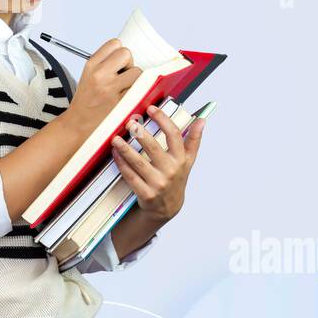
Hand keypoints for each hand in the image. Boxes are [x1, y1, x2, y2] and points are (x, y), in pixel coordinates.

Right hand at [64, 38, 141, 133]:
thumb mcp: (88, 75)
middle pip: (126, 53)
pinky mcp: (120, 102)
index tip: (118, 63)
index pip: (114, 44)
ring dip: (135, 79)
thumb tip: (127, 56)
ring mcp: (110, 89)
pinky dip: (137, 92)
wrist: (78, 123)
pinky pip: (139, 89)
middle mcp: (99, 75)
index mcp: (91, 65)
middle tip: (123, 76)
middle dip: (129, 63)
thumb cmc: (86, 100)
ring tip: (125, 88)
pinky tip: (127, 97)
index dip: (119, 53)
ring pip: (137, 71)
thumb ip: (104, 63)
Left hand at [110, 104, 205, 222]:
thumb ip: (194, 140)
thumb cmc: (176, 178)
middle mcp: (171, 171)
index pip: (174, 135)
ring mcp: (158, 183)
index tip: (151, 108)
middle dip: (140, 134)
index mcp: (181, 159)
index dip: (163, 120)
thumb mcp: (188, 161)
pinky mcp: (146, 194)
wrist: (167, 208)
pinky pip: (130, 177)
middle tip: (130, 123)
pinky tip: (115, 154)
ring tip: (115, 139)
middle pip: (154, 148)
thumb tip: (201, 120)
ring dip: (125, 149)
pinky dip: (121, 164)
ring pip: (138, 163)